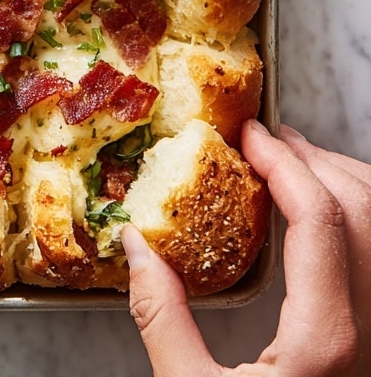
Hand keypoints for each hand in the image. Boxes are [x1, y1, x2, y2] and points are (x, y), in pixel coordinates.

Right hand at [122, 119, 370, 375]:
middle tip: (264, 141)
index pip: (321, 219)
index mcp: (326, 341)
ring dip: (340, 184)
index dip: (284, 163)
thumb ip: (161, 318)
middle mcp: (368, 336)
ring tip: (288, 167)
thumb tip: (135, 246)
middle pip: (363, 212)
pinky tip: (310, 222)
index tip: (246, 136)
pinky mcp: (369, 347)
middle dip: (315, 160)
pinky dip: (351, 220)